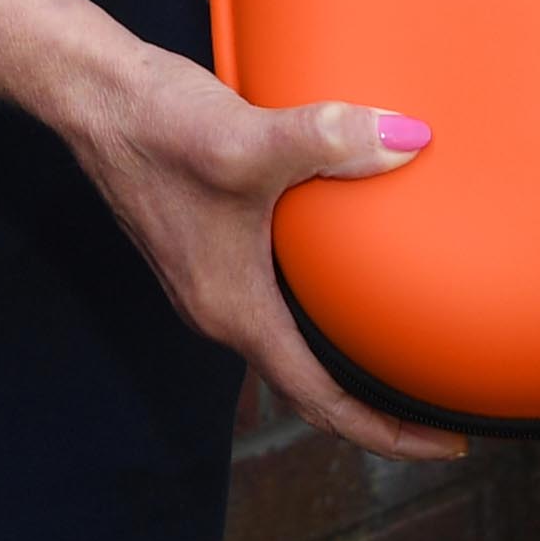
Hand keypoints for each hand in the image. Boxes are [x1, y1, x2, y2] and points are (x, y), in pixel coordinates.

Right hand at [49, 43, 462, 465]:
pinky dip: (318, 309)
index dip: (388, 433)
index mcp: (234, 310)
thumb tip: (409, 138)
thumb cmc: (157, 127)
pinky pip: (275, 300)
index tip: (446, 444)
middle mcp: (220, 309)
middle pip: (309, 384)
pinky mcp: (207, 247)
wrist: (93, 96)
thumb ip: (330, 139)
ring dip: (344, 356)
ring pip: (290, 341)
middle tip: (444, 404)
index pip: (321, 402)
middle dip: (376, 405)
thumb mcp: (248, 138)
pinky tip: (347, 270)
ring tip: (406, 349)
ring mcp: (210, 280)